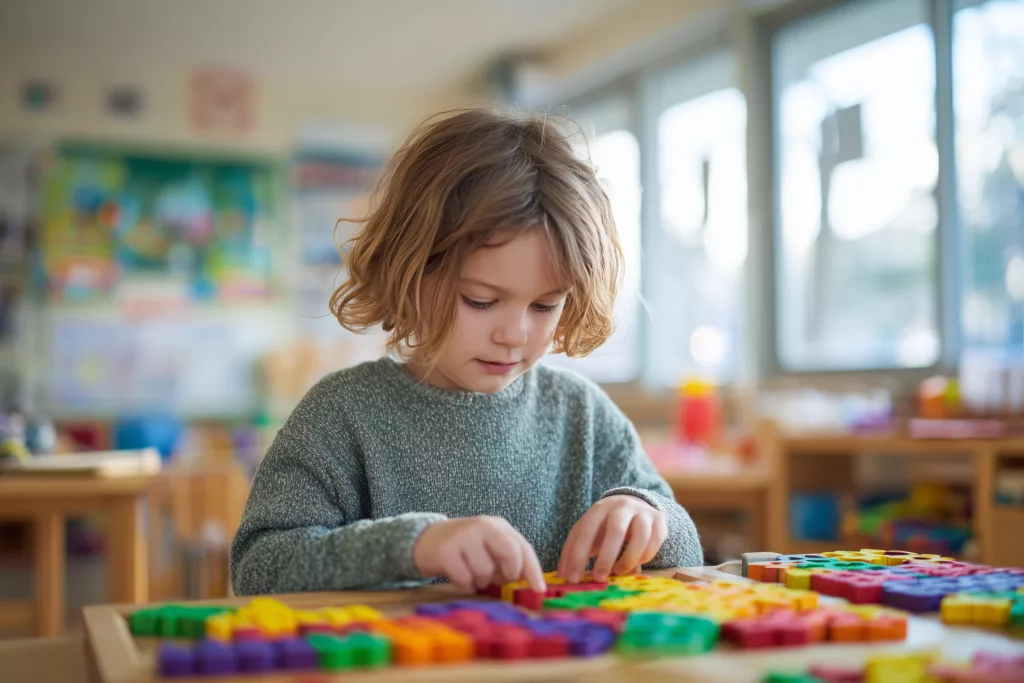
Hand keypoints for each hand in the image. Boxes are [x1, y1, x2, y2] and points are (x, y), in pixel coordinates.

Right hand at [413, 516, 545, 592]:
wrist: (427, 539)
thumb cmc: (467, 548)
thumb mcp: (490, 547)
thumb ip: (510, 559)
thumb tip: (531, 582)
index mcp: (498, 526)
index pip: (523, 548)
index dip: (533, 570)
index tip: (540, 590)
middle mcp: (482, 526)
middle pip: (510, 555)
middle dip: (507, 574)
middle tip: (497, 578)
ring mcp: (463, 536)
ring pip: (486, 572)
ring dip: (480, 581)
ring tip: (471, 572)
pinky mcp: (446, 550)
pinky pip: (465, 580)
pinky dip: (464, 585)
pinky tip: (458, 575)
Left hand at [557, 495, 666, 582]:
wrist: (635, 505)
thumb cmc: (605, 525)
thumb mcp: (589, 531)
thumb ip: (574, 550)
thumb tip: (562, 575)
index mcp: (599, 508)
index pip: (586, 530)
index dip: (578, 556)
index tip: (572, 579)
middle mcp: (622, 506)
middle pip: (615, 530)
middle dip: (606, 557)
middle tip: (598, 579)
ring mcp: (642, 512)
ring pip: (640, 535)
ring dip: (628, 559)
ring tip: (619, 572)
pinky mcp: (659, 520)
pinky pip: (655, 540)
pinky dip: (646, 556)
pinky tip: (636, 564)